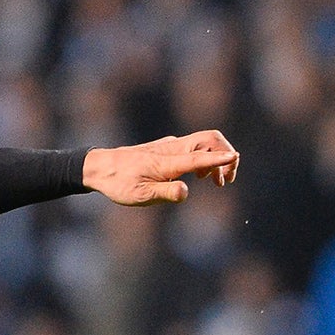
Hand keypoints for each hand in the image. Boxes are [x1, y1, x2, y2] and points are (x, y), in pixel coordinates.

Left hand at [83, 131, 238, 205]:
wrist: (100, 167)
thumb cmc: (119, 184)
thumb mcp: (140, 195)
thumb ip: (165, 193)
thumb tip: (186, 192)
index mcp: (167, 162)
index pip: (199, 157)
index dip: (218, 160)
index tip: (234, 159)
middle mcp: (172, 149)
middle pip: (210, 139)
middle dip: (226, 154)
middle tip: (227, 179)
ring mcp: (171, 145)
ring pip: (205, 141)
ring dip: (217, 157)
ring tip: (216, 181)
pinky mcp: (169, 148)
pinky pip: (195, 146)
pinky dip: (207, 157)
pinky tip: (200, 174)